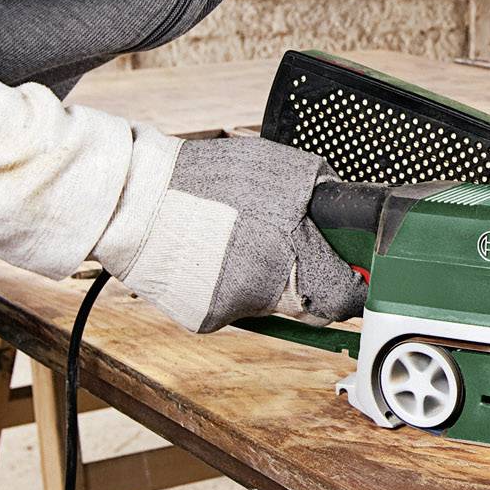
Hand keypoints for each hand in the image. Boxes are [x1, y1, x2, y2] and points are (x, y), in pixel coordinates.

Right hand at [101, 137, 364, 332]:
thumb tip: (355, 220)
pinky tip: (211, 254)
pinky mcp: (205, 319)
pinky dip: (229, 284)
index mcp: (292, 257)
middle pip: (309, 305)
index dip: (353, 286)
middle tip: (293, 249)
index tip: (354, 275)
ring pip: (270, 304)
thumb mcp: (284, 171)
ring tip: (237, 239)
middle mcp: (266, 292)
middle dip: (310, 279)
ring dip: (266, 278)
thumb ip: (325, 197)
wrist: (134, 200)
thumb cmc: (208, 178)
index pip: (345, 298)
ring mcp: (234, 310)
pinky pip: (234, 306)